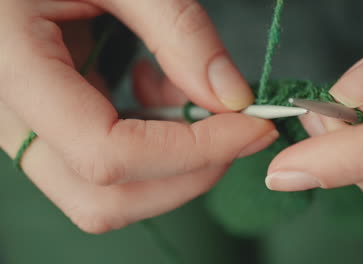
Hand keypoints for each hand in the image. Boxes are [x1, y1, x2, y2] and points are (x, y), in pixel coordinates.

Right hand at [0, 0, 276, 232]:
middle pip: (106, 199)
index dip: (192, 152)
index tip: (252, 128)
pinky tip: (155, 92)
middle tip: (237, 131)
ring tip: (186, 95)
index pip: (107, 154)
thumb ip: (179, 30)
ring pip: (107, 196)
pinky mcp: (49, 129)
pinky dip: (153, 146)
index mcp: (13, 70)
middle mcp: (10, 119)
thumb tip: (233, 96)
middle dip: (188, 175)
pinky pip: (106, 166)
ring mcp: (28, 131)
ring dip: (173, 163)